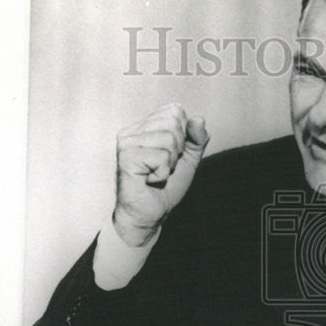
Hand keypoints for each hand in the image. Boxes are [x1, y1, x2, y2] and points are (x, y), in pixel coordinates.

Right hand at [114, 103, 209, 245]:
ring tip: (156, 174)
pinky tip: (150, 180)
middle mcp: (132, 130)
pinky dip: (163, 173)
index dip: (183, 135)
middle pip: (173, 122)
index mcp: (144, 126)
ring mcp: (127, 142)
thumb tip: (199, 119)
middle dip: (177, 150)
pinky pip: (162, 157)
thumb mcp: (188, 160)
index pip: (175, 110)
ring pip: (169, 139)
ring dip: (170, 163)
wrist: (149, 215)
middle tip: (163, 167)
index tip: (170, 155)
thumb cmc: (165, 187)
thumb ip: (197, 139)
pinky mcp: (127, 157)